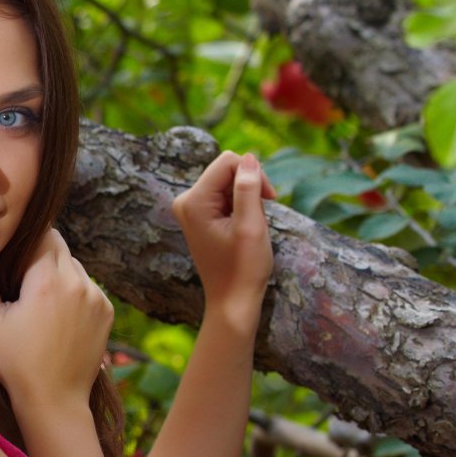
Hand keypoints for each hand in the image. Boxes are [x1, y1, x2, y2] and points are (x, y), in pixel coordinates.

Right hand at [0, 228, 112, 410]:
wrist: (54, 399)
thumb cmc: (15, 362)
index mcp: (48, 281)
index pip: (42, 235)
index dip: (24, 241)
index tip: (12, 254)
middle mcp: (78, 282)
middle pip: (60, 247)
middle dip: (40, 256)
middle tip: (22, 280)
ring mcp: (98, 296)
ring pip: (74, 266)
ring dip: (58, 274)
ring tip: (41, 303)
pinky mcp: (108, 310)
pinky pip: (87, 286)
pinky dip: (73, 292)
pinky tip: (59, 316)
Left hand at [173, 149, 275, 330]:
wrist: (232, 300)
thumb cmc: (243, 268)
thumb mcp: (251, 225)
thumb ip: (248, 188)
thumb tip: (248, 156)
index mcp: (193, 202)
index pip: (228, 162)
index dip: (254, 174)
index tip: (270, 198)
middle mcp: (186, 201)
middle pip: (226, 169)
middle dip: (249, 186)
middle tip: (260, 215)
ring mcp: (190, 209)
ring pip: (228, 182)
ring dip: (247, 197)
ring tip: (249, 225)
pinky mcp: (199, 215)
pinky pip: (225, 196)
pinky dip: (241, 205)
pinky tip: (243, 227)